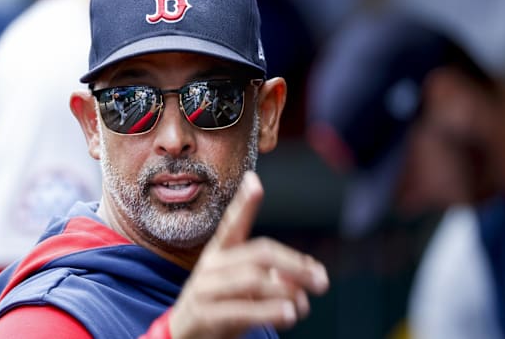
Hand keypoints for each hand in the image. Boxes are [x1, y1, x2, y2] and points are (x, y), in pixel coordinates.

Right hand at [169, 171, 328, 338]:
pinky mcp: (205, 315)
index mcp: (219, 253)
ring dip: (286, 291)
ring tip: (302, 306)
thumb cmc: (220, 307)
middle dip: (295, 266)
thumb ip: (275, 277)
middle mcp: (210, 266)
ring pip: (253, 280)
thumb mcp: (244, 288)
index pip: (232, 224)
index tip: (254, 181)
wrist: (183, 338)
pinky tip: (289, 313)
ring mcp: (205, 290)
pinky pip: (243, 310)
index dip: (243, 203)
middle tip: (321, 281)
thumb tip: (312, 273)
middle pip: (258, 255)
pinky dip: (270, 311)